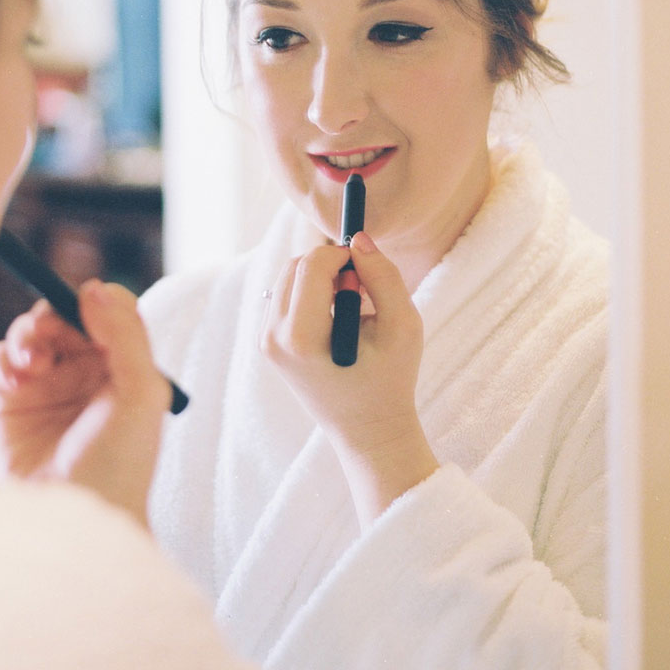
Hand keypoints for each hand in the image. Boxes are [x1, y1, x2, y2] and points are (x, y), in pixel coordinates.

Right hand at [0, 281, 169, 525]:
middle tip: (48, 337)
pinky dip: (2, 360)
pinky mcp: (9, 404)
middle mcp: (85, 373)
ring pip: (28, 333)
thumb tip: (94, 289)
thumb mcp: (141, 394)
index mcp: (124, 366)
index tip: (84, 310)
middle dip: (52, 316)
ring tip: (31, 363)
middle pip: (62, 315)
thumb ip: (126, 334)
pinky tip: (13, 381)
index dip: (95, 302)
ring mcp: (46, 387)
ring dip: (25, 335)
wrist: (75, 520)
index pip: (109, 311)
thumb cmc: (120, 465)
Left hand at [262, 232, 437, 524]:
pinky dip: (310, 296)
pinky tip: (335, 322)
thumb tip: (359, 237)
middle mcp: (273, 338)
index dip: (343, 255)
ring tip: (351, 310)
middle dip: (330, 266)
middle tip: (362, 293)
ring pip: (288, 277)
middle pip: (296, 265)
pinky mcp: (268, 344)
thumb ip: (383, 276)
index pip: (312, 264)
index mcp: (301, 337)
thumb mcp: (403, 326)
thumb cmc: (390, 380)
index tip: (367, 270)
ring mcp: (266, 342)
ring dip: (320, 280)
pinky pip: (285, 296)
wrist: (368, 431)